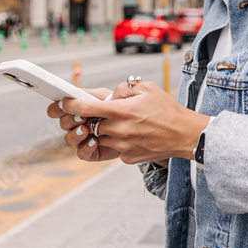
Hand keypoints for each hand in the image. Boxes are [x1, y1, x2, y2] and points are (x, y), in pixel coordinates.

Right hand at [46, 87, 120, 161]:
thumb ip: (94, 95)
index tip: (63, 105)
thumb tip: (80, 93)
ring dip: (75, 134)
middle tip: (81, 117)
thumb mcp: (108, 97)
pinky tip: (94, 142)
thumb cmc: (119, 109)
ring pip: (69, 140)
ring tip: (85, 130)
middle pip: (62, 124)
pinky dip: (86, 148)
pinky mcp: (91, 152)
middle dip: (69, 120)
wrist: (134, 126)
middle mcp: (75, 125)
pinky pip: (82, 153)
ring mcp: (81, 139)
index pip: (56, 109)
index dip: (56, 108)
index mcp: (75, 109)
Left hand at [50, 81, 209, 164]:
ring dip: (105, 130)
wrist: (184, 135)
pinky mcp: (126, 158)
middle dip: (92, 118)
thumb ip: (123, 88)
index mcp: (122, 110)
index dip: (69, 104)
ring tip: (122, 123)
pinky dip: (117, 141)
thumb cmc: (167, 110)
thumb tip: (108, 95)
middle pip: (90, 124)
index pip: (85, 107)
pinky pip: (113, 148)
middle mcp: (119, 130)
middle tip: (101, 112)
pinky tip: (133, 135)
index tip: (62, 102)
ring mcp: (122, 146)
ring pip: (100, 137)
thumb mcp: (147, 88)